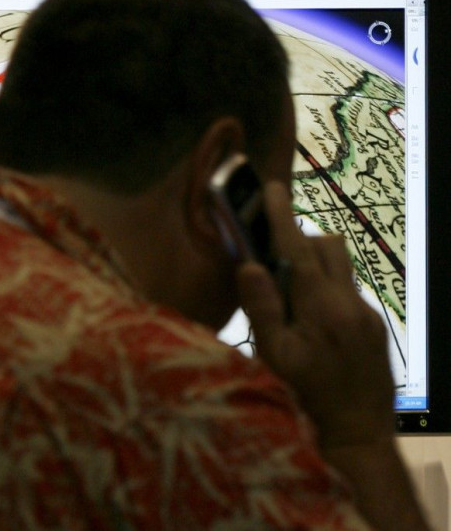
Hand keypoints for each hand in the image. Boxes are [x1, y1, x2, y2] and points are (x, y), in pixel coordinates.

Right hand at [237, 181, 395, 450]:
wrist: (358, 435)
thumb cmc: (308, 397)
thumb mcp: (276, 357)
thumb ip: (262, 308)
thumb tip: (249, 266)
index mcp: (321, 308)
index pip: (299, 248)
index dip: (282, 216)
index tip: (273, 189)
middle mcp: (349, 302)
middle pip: (327, 247)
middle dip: (300, 242)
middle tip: (275, 262)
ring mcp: (365, 313)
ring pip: (340, 267)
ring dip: (315, 267)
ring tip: (293, 298)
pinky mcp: (373, 325)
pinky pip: (347, 291)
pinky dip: (326, 292)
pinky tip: (313, 326)